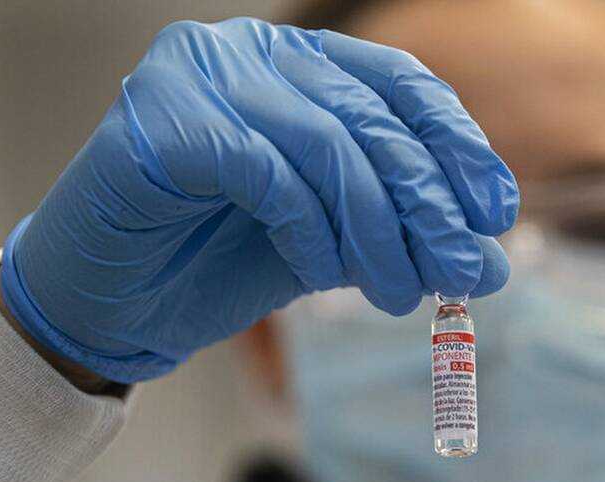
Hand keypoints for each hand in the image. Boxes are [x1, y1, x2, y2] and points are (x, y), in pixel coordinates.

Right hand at [0, 18, 517, 382]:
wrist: (111, 308)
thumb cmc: (213, 264)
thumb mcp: (332, 248)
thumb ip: (401, 240)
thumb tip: (491, 261)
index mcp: (298, 63)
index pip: (400, 84)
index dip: (457, 146)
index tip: (493, 213)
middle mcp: (251, 51)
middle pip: (370, 117)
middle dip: (427, 204)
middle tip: (461, 272)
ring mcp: (199, 75)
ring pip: (326, 143)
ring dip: (376, 229)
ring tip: (398, 294)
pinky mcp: (159, 119)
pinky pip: (265, 170)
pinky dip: (307, 226)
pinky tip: (320, 273)